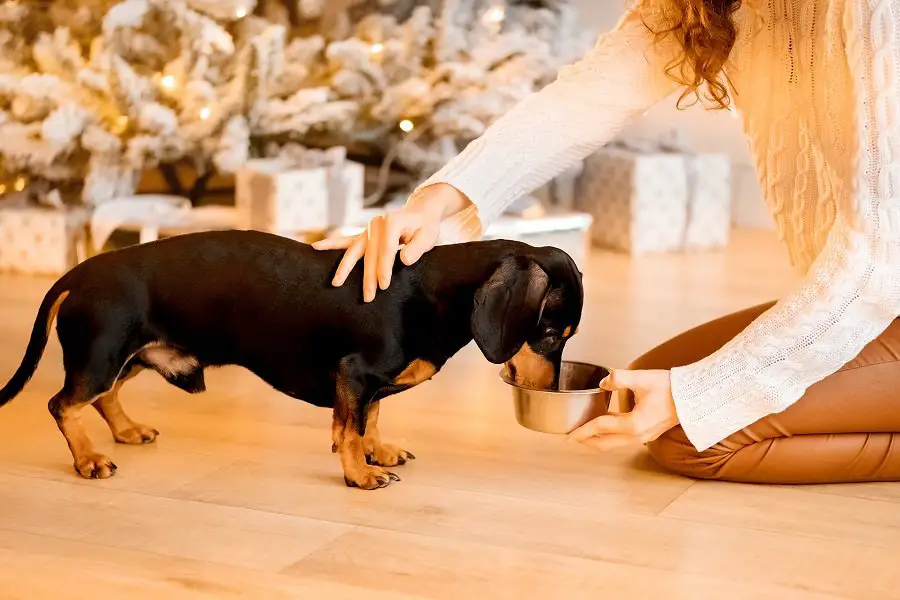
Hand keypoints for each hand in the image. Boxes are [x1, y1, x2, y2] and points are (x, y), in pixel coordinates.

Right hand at [313, 183, 470, 301]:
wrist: (419, 214)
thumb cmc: (425, 227)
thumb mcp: (428, 236)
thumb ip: (417, 248)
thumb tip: (404, 260)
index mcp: (392, 221)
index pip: (386, 249)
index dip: (384, 268)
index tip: (384, 286)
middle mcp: (376, 223)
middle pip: (369, 253)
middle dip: (367, 276)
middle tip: (367, 297)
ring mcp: (368, 228)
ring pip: (355, 250)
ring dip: (346, 268)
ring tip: (336, 282)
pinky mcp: (363, 234)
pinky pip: (346, 241)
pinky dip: (331, 245)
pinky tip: (316, 247)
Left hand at [567, 369, 678, 450]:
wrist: (695, 397)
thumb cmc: (671, 388)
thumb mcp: (642, 379)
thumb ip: (619, 378)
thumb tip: (604, 382)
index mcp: (634, 424)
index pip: (601, 428)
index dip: (583, 430)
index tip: (569, 434)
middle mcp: (638, 435)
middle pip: (605, 444)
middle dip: (586, 441)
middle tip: (571, 438)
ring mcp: (644, 436)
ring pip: (614, 444)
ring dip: (597, 441)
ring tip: (583, 435)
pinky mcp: (648, 433)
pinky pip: (623, 440)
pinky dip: (609, 437)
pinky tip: (604, 428)